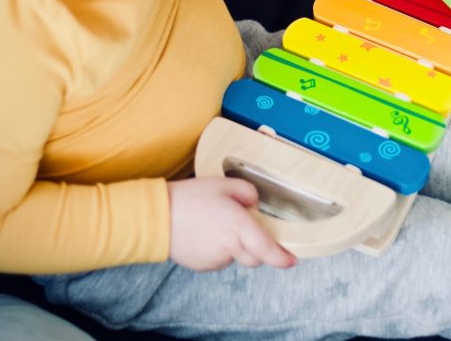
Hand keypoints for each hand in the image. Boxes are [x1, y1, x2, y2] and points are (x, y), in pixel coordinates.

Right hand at [167, 177, 296, 270]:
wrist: (158, 217)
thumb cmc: (189, 198)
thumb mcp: (223, 184)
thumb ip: (247, 192)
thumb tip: (255, 204)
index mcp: (239, 226)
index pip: (267, 249)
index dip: (282, 257)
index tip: (292, 259)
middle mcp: (230, 247)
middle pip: (255, 256)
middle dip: (258, 246)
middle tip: (245, 226)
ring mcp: (216, 259)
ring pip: (237, 256)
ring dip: (236, 245)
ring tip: (217, 224)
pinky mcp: (204, 266)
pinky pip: (220, 259)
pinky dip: (220, 249)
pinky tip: (206, 234)